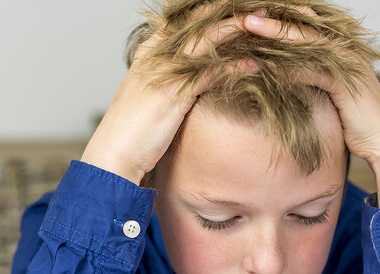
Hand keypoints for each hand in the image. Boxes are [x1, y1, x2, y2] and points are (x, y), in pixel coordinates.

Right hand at [81, 15, 256, 185]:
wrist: (114, 152)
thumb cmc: (132, 129)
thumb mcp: (150, 94)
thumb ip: (169, 78)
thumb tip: (193, 75)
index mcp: (149, 50)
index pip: (183, 19)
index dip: (211, 11)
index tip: (236, 7)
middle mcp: (156, 53)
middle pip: (198, 21)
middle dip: (230, 12)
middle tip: (261, 7)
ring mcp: (165, 70)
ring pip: (208, 39)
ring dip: (240, 29)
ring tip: (266, 25)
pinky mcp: (175, 91)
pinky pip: (212, 71)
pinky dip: (236, 66)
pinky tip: (255, 64)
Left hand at [241, 9, 379, 207]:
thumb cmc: (356, 121)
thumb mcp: (329, 94)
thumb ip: (311, 78)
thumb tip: (282, 74)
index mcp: (342, 49)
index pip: (307, 26)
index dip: (281, 19)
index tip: (252, 15)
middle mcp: (346, 50)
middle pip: (305, 26)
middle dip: (274, 19)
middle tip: (244, 13)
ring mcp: (348, 64)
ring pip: (306, 42)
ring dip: (274, 35)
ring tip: (247, 28)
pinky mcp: (346, 82)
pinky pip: (312, 70)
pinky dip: (287, 66)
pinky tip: (265, 64)